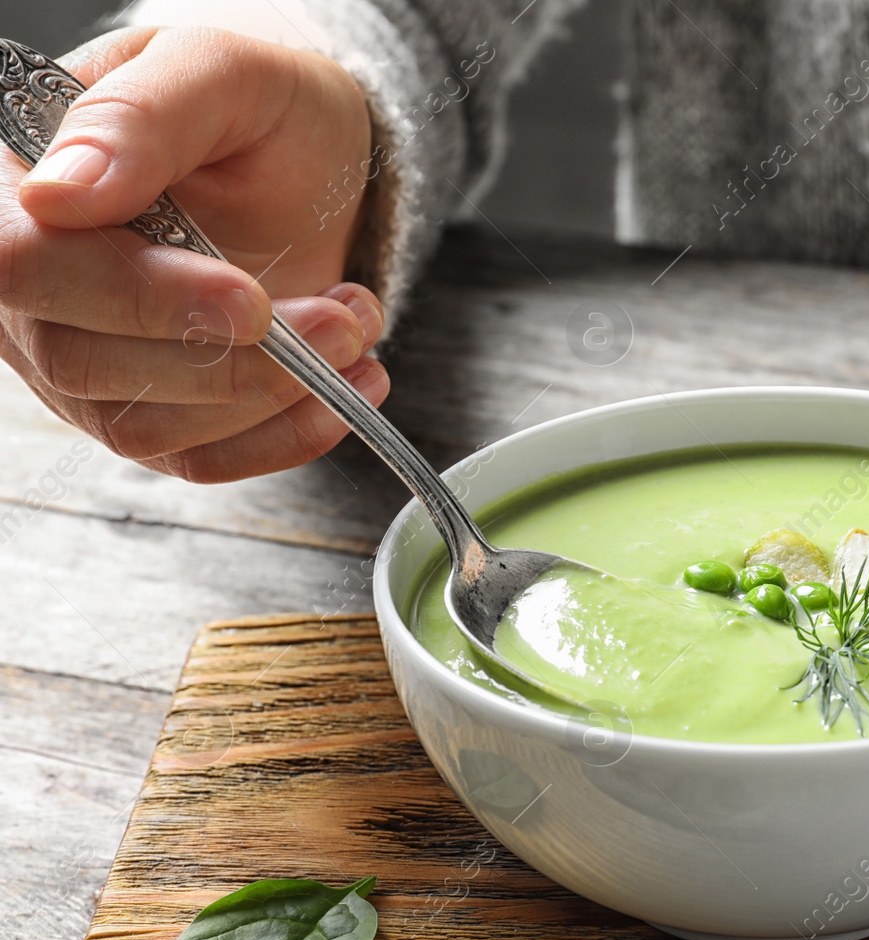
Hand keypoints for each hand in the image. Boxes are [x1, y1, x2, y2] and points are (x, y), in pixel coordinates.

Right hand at [0, 26, 388, 481]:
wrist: (310, 159)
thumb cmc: (256, 108)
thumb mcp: (219, 72)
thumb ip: (142, 118)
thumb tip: (61, 193)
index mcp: (16, 185)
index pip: (23, 262)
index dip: (132, 295)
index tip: (249, 300)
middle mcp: (31, 283)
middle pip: (84, 360)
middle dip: (233, 356)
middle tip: (340, 319)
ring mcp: (79, 355)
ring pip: (144, 423)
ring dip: (272, 394)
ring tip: (354, 328)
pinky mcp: (144, 408)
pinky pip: (195, 457)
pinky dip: (283, 436)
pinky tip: (347, 390)